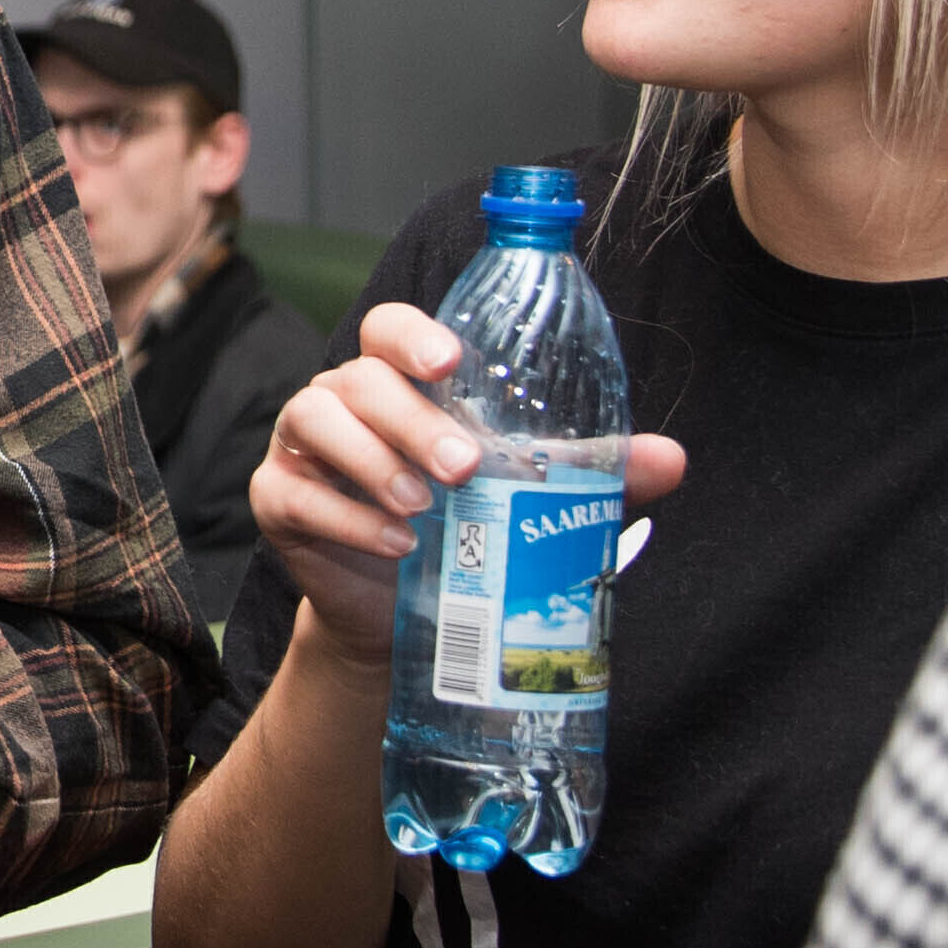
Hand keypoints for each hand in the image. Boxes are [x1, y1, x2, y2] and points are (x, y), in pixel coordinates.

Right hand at [252, 306, 685, 672]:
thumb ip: (588, 470)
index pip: (389, 329)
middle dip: (411, 419)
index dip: (413, 334)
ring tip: (422, 507)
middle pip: (359, 378)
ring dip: (372, 461)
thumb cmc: (465, 531)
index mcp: (399, 382)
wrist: (405, 618)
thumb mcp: (526, 495)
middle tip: (463, 468)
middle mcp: (343, 400)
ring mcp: (301, 448)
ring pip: (314, 420)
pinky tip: (394, 544)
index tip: (450, 362)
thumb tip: (670, 458)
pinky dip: (345, 517)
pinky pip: (296, 494)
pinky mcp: (277, 501)